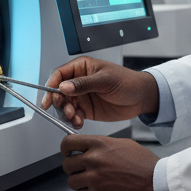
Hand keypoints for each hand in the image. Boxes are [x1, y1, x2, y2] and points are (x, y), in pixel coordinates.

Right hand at [42, 57, 158, 129]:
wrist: (141, 98)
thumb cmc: (127, 82)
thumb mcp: (105, 80)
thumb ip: (83, 84)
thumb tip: (63, 86)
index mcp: (82, 67)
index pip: (59, 74)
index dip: (51, 86)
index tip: (49, 98)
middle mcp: (78, 82)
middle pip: (58, 92)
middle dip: (59, 102)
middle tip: (65, 109)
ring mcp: (82, 96)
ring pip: (65, 105)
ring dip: (66, 113)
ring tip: (74, 117)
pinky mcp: (87, 109)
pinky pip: (74, 115)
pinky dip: (74, 120)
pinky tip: (79, 123)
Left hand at [61, 136, 159, 190]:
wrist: (156, 184)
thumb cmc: (144, 164)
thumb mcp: (122, 144)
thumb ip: (102, 145)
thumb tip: (88, 148)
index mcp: (99, 145)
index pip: (68, 143)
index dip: (66, 148)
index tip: (68, 152)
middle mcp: (94, 161)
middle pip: (67, 164)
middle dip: (73, 168)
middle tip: (82, 170)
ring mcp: (94, 180)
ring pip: (71, 182)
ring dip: (79, 182)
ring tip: (92, 182)